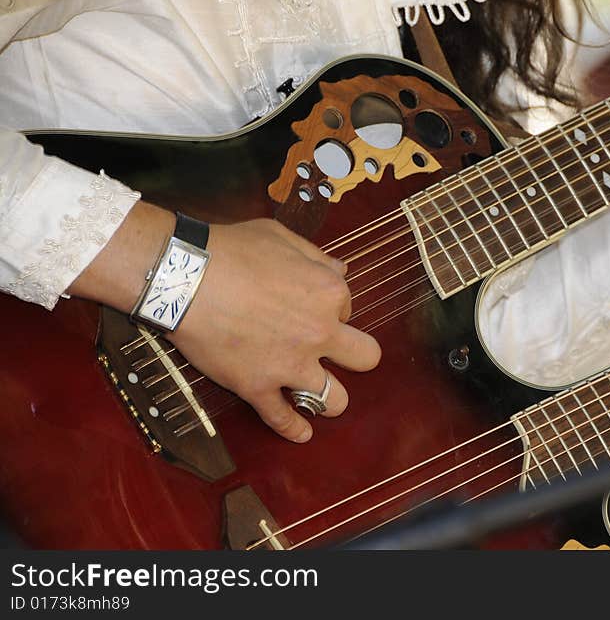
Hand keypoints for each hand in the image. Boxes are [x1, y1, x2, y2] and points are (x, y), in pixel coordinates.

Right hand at [69, 203, 380, 442]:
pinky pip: (283, 419)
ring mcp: (290, 364)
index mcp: (328, 293)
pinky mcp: (258, 387)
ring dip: (331, 399)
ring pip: (335, 399)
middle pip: (365, 357)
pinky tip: (302, 435)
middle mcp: (320, 332)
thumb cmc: (231, 250)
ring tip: (324, 398)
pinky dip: (294, 430)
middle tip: (338, 355)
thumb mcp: (281, 237)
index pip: (347, 308)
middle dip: (355, 357)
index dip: (329, 308)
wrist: (183, 277)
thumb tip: (341, 272)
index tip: (307, 308)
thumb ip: (316, 256)